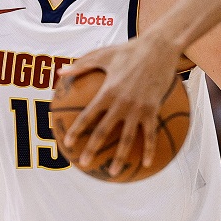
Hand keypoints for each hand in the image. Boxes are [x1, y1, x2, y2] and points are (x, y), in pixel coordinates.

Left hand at [63, 33, 181, 177]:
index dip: (76, 130)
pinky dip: (148, 150)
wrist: (160, 48)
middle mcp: (121, 103)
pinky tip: (146, 164)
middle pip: (104, 131)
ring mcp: (138, 108)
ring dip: (119, 157)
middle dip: (92, 149)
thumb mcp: (103, 55)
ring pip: (127, 138)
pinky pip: (150, 134)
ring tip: (113, 173)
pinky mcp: (153, 109)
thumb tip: (60, 72)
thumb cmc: (129, 49)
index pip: (88, 115)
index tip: (68, 143)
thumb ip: (81, 66)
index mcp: (107, 91)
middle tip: (84, 164)